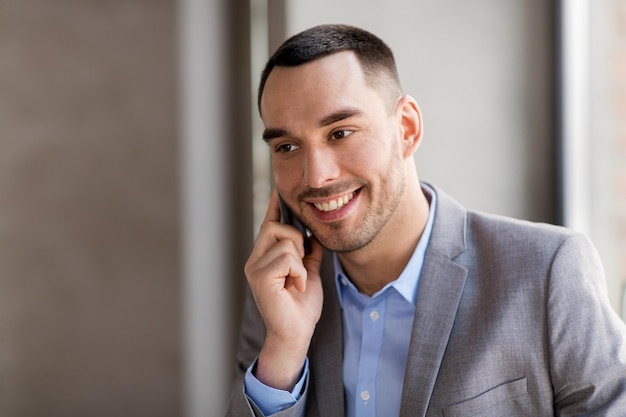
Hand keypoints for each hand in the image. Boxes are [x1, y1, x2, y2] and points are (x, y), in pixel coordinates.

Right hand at [244, 190, 323, 389]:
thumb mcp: (309, 272)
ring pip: (285, 240)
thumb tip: (314, 233)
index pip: (269, 224)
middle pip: (276, 226)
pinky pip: (288, 257)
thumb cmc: (301, 307)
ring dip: (300, 261)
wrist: (297, 334)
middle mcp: (255, 260)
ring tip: (297, 281)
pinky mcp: (260, 277)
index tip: (278, 189)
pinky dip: (299, 271)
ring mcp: (255, 268)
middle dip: (296, 240)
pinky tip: (296, 286)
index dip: (275, 206)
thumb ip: (309, 252)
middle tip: (301, 266)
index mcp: (264, 257)